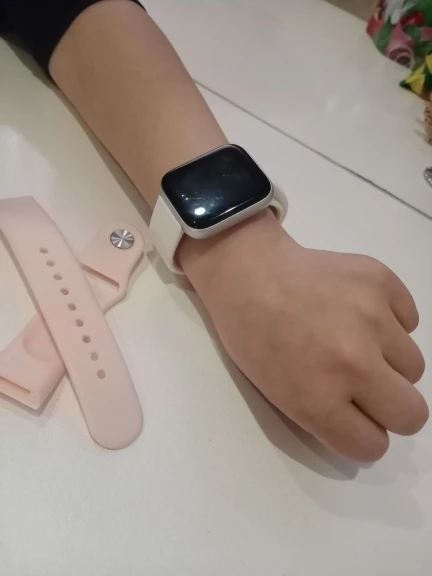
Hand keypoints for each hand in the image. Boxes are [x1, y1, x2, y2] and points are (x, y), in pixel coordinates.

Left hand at [180, 211, 427, 460]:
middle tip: (366, 386)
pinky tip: (356, 311)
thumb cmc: (253, 337)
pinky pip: (410, 320)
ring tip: (354, 339)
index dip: (363, 434)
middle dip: (391, 409)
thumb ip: (329, 419)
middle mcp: (354, 363)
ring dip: (390, 361)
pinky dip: (391, 322)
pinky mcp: (382, 282)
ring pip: (414, 366)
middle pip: (413, 415)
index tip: (353, 417)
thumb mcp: (279, 395)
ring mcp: (372, 318)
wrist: (250, 273)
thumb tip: (372, 424)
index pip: (374, 447)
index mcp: (318, 399)